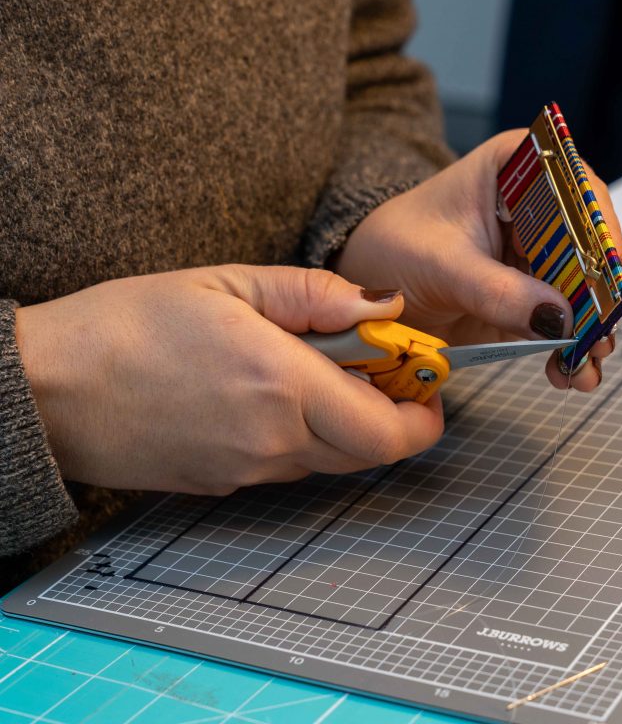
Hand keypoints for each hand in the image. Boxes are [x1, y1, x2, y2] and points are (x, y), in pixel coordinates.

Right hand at [14, 266, 443, 494]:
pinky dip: (302, 435)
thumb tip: (383, 304)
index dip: (424, 411)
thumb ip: (316, 294)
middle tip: (382, 369)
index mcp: (282, 386)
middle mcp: (272, 441)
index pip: (390, 430)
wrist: (45, 388)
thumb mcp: (228, 284)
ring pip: (331, 460)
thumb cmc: (127, 326)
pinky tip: (270, 394)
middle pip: (371, 452)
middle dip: (393, 414)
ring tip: (317, 370)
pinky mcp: (222, 485)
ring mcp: (247, 471)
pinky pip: (287, 465)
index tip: (427, 380)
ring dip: (347, 423)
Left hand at [335, 130, 621, 391]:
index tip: (605, 269)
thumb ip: (497, 291)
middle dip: (599, 293)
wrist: (368, 284)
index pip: (575, 187)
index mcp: (518, 167)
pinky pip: (565, 322)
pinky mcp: (534, 297)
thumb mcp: (441, 266)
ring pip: (585, 289)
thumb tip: (557, 318)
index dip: (598, 226)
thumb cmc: (393, 247)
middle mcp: (540, 206)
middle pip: (591, 245)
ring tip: (584, 366)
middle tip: (599, 332)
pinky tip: (567, 373)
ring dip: (590, 330)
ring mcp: (541, 255)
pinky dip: (570, 349)